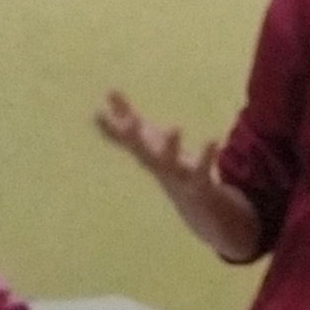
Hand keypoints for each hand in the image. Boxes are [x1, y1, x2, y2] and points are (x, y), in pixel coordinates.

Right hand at [96, 89, 260, 261]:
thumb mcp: (153, 142)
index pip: (126, 141)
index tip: (96, 115)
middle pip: (143, 154)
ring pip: (170, 165)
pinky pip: (204, 171)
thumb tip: (110, 91)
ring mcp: (179, 180)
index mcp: (148, 155)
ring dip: (171, 147)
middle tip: (132, 121)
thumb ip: (130, 120)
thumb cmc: (173, 171)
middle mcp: (159, 169)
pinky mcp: (202, 187)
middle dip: (136, 138)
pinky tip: (213, 140)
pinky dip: (207, 157)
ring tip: (175, 127)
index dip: (111, 129)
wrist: (202, 218)